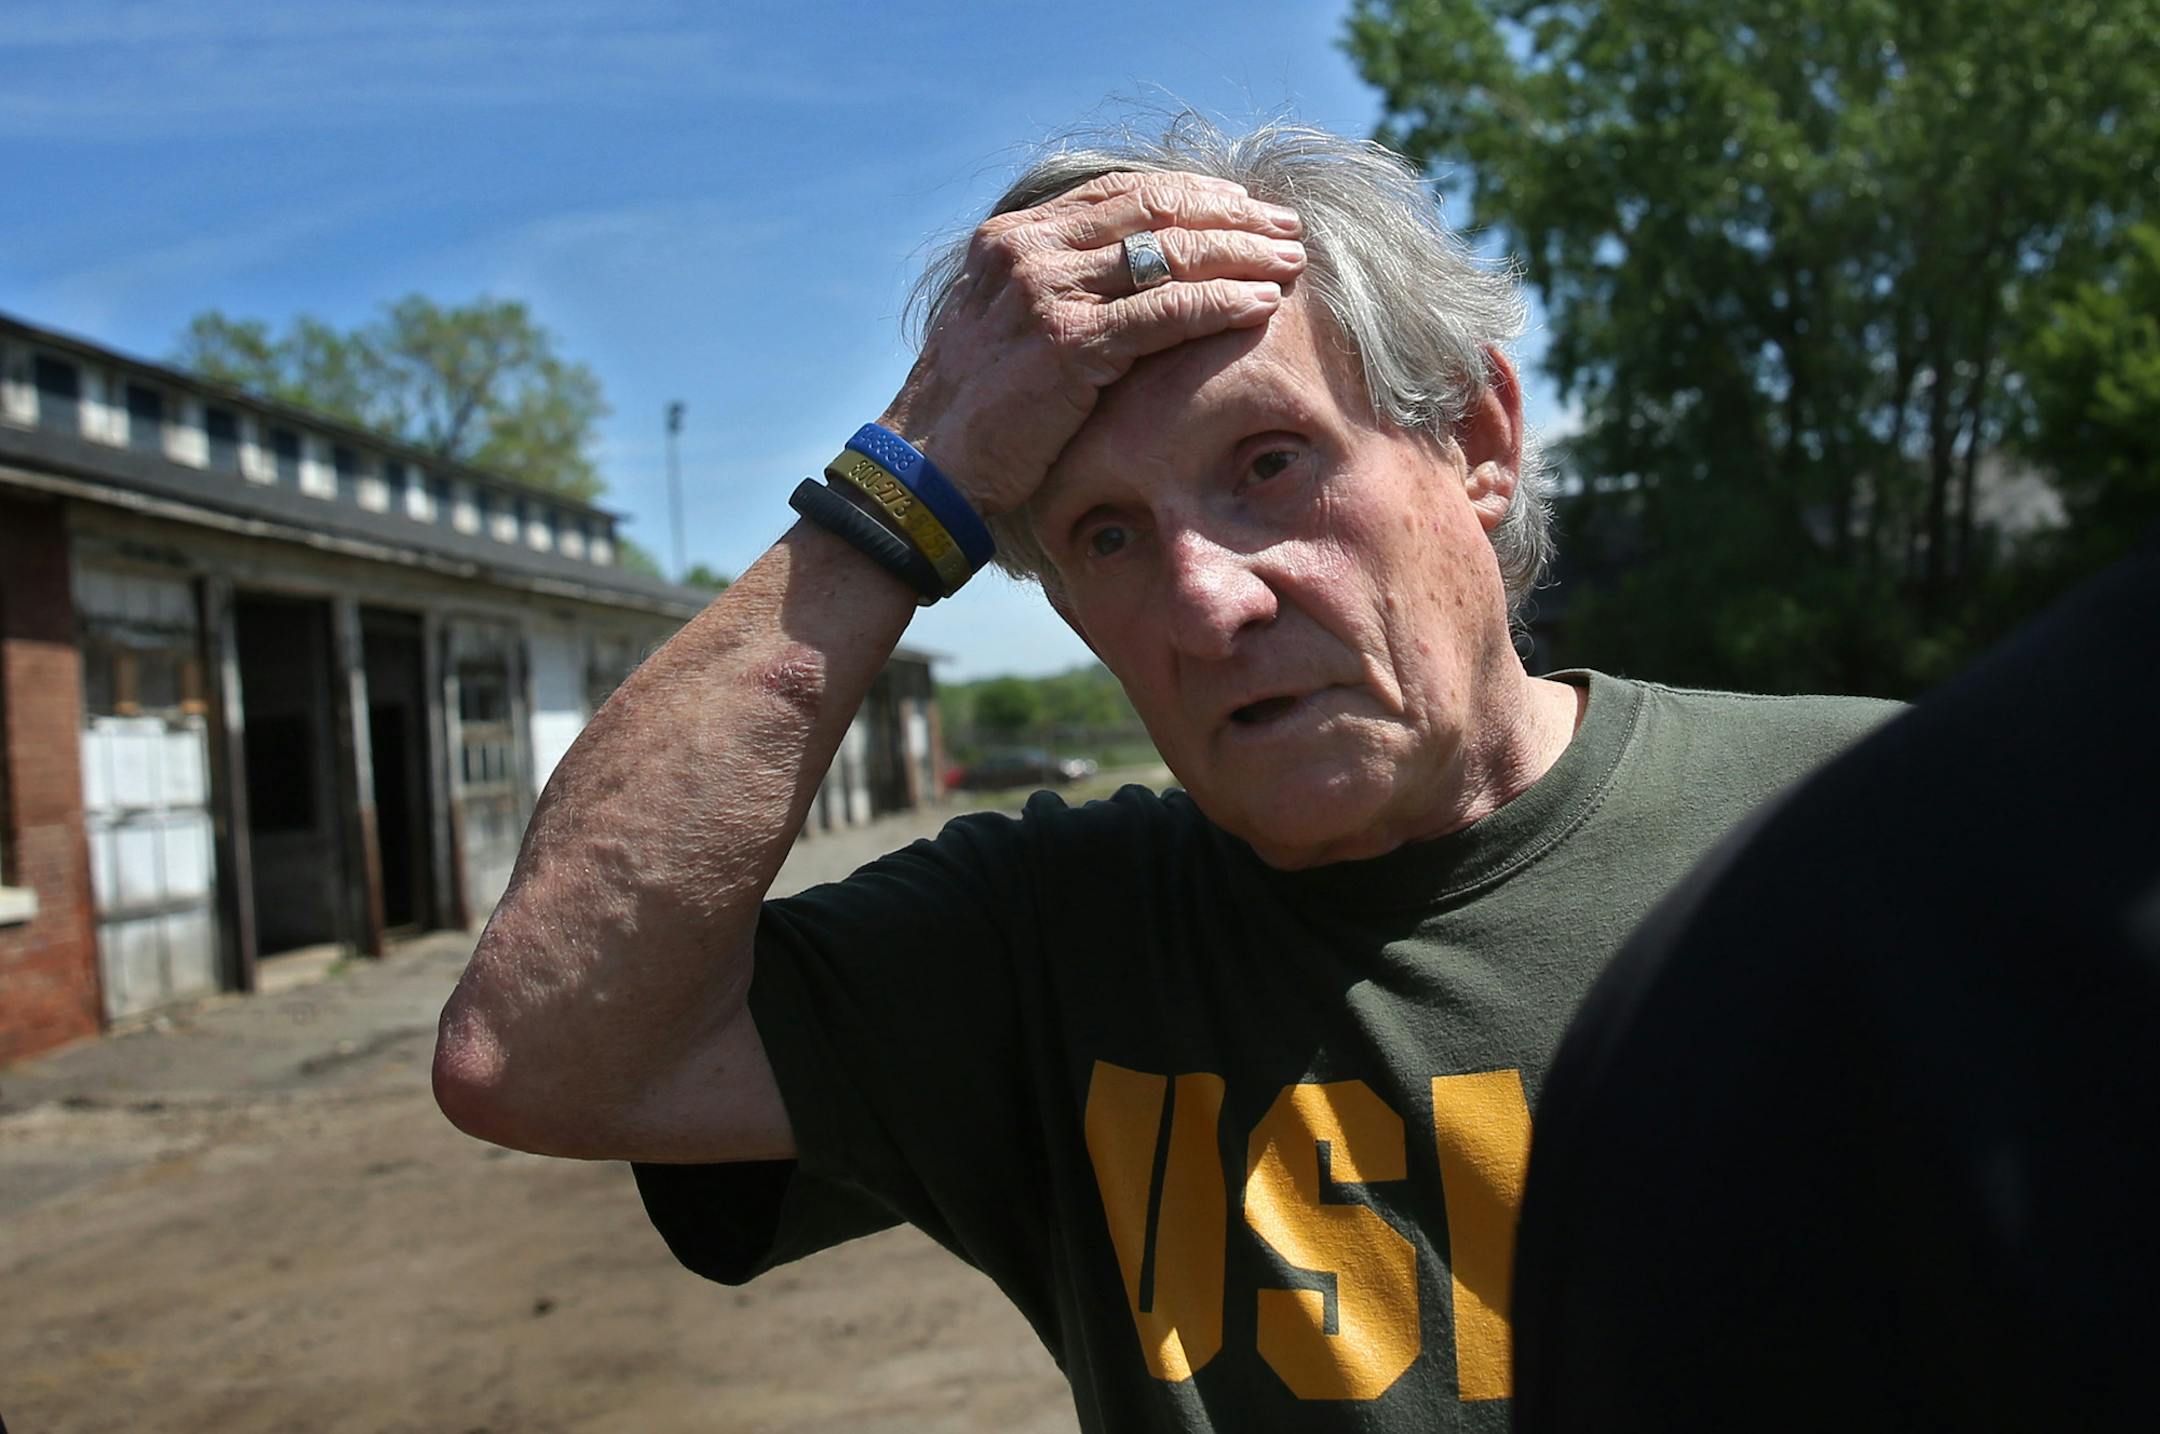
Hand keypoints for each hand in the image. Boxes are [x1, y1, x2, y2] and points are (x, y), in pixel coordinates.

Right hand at [878, 171, 1305, 517]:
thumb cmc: (975, 409)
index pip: (1122, 193)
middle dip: (1231, 215)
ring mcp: (1046, 293)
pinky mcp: (1067, 344)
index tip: (1245, 207)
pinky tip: (1259, 305)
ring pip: (1169, 255)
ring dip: (1241, 254)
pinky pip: (1164, 313)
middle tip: (1285, 227)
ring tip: (1290, 262)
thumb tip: (1128, 278)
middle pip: (1155, 212)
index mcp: (1014, 237)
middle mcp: (1028, 251)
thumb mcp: (1008, 326)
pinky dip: (1220, 303)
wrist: (926, 465)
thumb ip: (1057, 289)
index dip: (1193, 194)